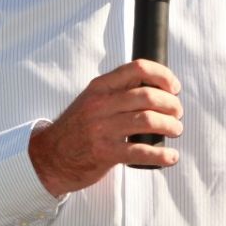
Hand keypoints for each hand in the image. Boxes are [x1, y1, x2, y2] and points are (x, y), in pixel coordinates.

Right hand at [28, 59, 182, 195]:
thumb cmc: (77, 128)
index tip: (174, 87)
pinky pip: (140, 151)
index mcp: (100, 87)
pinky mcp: (104, 153)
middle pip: (147, 96)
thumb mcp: (92, 100)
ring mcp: (102, 129)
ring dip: (169, 125)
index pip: (138, 68)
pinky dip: (161, 155)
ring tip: (176, 130)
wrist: (48, 157)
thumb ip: (118, 91)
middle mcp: (101, 105)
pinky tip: (171, 157)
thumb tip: (156, 86)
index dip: (163, 75)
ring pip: (147, 120)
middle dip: (170, 104)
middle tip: (177, 113)